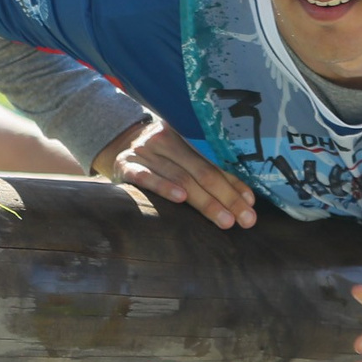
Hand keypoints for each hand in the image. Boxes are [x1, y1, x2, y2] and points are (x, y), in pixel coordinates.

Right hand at [95, 117, 259, 228]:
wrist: (111, 140)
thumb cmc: (156, 158)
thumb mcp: (181, 160)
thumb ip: (212, 175)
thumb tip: (248, 199)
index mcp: (183, 142)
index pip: (213, 168)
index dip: (233, 189)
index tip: (250, 209)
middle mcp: (165, 144)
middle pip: (201, 173)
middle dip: (225, 199)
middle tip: (243, 221)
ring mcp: (145, 154)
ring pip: (179, 178)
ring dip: (203, 200)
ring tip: (223, 219)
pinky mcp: (125, 166)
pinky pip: (146, 177)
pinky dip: (164, 186)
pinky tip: (179, 198)